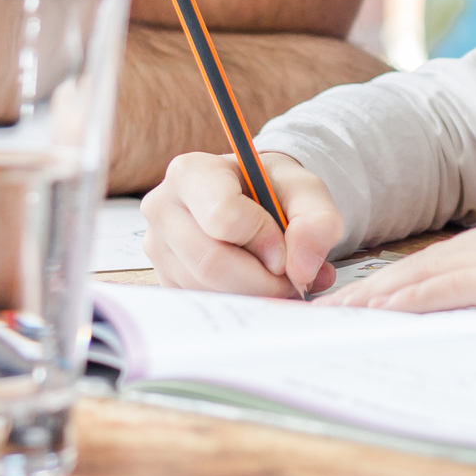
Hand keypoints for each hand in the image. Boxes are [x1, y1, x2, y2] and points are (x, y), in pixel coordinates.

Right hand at [142, 150, 344, 298]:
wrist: (255, 198)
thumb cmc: (273, 189)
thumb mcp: (306, 191)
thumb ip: (317, 220)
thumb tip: (302, 267)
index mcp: (190, 172)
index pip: (223, 217)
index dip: (264, 240)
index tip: (285, 247)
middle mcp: (163, 208)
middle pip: (212, 263)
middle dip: (261, 279)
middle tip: (290, 278)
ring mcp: (158, 247)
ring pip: (206, 289)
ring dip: (252, 293)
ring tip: (276, 278)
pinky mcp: (164, 278)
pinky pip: (202, 302)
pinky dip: (237, 300)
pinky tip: (255, 283)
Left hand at [318, 197, 475, 325]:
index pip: (441, 262)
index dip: (397, 280)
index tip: (361, 298)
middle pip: (419, 265)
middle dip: (369, 287)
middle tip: (325, 308)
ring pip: (423, 274)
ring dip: (375, 295)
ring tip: (335, 314)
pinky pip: (451, 289)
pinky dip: (411, 299)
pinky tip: (384, 312)